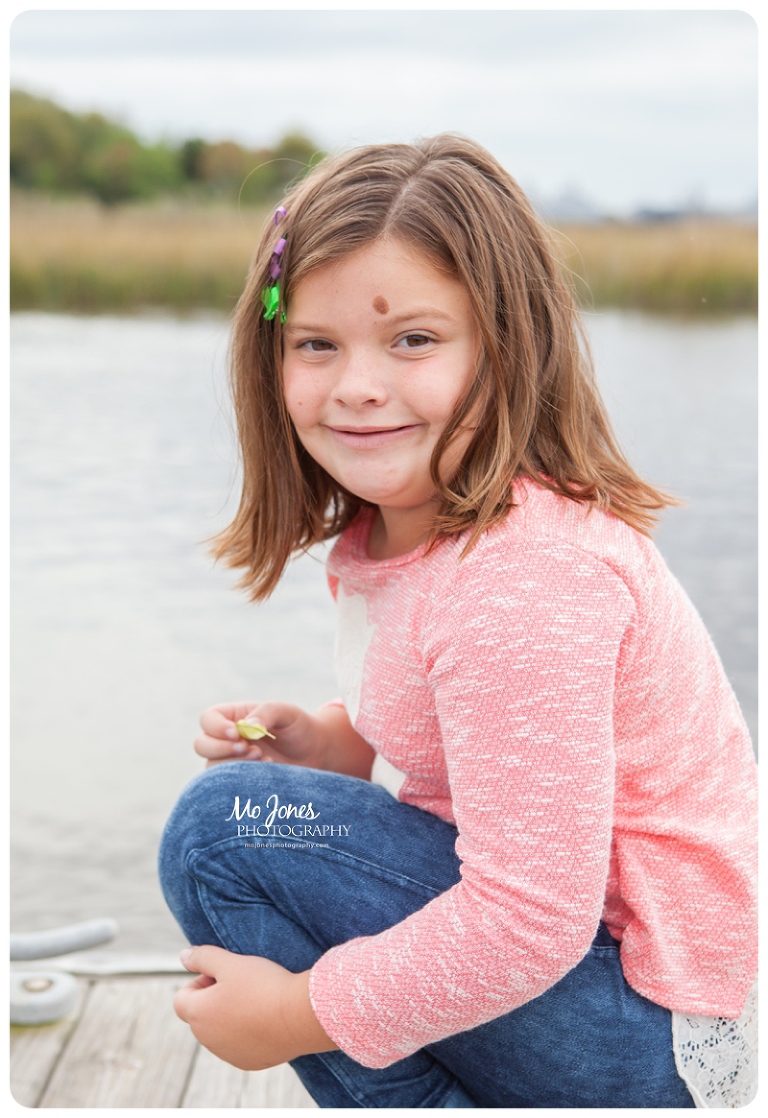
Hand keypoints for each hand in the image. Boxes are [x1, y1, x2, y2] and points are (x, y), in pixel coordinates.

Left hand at [173, 945, 336, 1070]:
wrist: (299, 1015)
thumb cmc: (263, 985)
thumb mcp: (231, 962)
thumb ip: (203, 957)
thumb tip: (184, 956)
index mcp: (198, 1014)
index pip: (181, 998)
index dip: (200, 981)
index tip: (224, 975)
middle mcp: (207, 1040)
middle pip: (200, 1015)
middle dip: (214, 999)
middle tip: (243, 984)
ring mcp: (228, 1054)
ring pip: (219, 1031)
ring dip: (230, 1016)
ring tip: (257, 1000)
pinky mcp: (248, 1062)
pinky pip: (239, 1045)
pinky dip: (246, 1033)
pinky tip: (266, 1019)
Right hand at [195, 702, 329, 768]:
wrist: (316, 754)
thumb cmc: (299, 728)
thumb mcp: (286, 712)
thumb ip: (266, 713)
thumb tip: (245, 727)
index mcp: (233, 717)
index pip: (208, 719)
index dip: (216, 727)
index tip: (237, 733)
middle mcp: (227, 740)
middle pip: (201, 745)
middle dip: (221, 749)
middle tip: (250, 749)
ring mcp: (231, 762)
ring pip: (211, 767)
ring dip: (234, 765)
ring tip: (262, 758)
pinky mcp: (239, 781)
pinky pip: (226, 785)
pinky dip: (242, 779)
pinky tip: (266, 770)